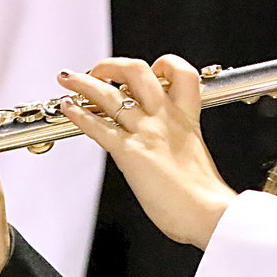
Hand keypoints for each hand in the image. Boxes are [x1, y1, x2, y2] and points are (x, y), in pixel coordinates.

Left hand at [58, 56, 237, 249]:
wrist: (208, 212)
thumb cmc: (205, 194)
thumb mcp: (196, 155)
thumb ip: (179, 143)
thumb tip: (167, 150)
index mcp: (187, 118)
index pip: (182, 73)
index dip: (164, 65)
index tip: (151, 70)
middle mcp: (165, 118)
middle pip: (139, 71)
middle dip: (114, 65)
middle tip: (101, 70)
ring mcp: (146, 132)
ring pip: (109, 94)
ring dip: (84, 82)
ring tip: (69, 78)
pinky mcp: (129, 152)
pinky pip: (97, 125)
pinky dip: (78, 114)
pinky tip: (68, 108)